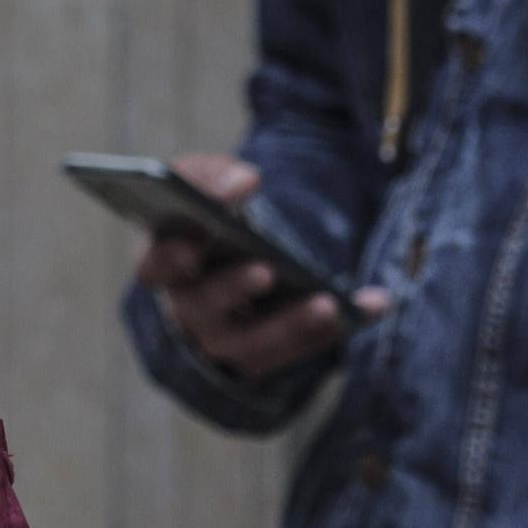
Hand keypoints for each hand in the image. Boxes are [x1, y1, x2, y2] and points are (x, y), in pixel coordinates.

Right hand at [133, 153, 388, 374]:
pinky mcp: (269, 354)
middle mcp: (188, 309)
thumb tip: (243, 183)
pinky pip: (301, 350)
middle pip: (204, 310)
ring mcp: (226, 340)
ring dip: (291, 327)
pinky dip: (337, 330)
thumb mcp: (204, 181)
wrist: (234, 249)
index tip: (196, 246)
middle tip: (265, 270)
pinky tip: (373, 304)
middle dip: (233, 289)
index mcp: (162, 263)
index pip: (154, 268)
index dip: (171, 259)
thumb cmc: (209, 212)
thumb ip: (213, 173)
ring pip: (253, 346)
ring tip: (329, 304)